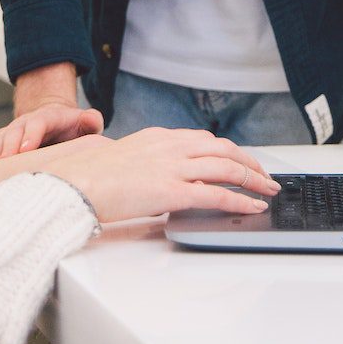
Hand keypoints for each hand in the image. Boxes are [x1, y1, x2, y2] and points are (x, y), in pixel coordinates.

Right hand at [0, 97, 103, 161]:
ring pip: (0, 137)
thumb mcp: (84, 122)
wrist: (55, 119)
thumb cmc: (70, 127)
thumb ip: (90, 120)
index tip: (25, 148)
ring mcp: (14, 131)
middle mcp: (27, 123)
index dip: (31, 135)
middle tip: (1, 161)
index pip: (38, 124)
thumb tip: (92, 118)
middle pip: (15, 131)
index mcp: (48, 118)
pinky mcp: (5, 140)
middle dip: (8, 146)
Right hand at [35, 127, 281, 224]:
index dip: (228, 151)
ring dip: (252, 180)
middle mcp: (169, 146)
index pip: (204, 139)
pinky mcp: (170, 191)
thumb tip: (155, 182)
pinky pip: (215, 195)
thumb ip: (145, 165)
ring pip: (225, 167)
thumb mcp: (123, 160)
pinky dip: (239, 200)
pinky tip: (252, 206)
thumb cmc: (90, 176)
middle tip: (266, 177)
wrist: (73, 182)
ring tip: (269, 191)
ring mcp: (171, 167)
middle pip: (222, 149)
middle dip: (249, 163)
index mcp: (158, 137)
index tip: (241, 160)